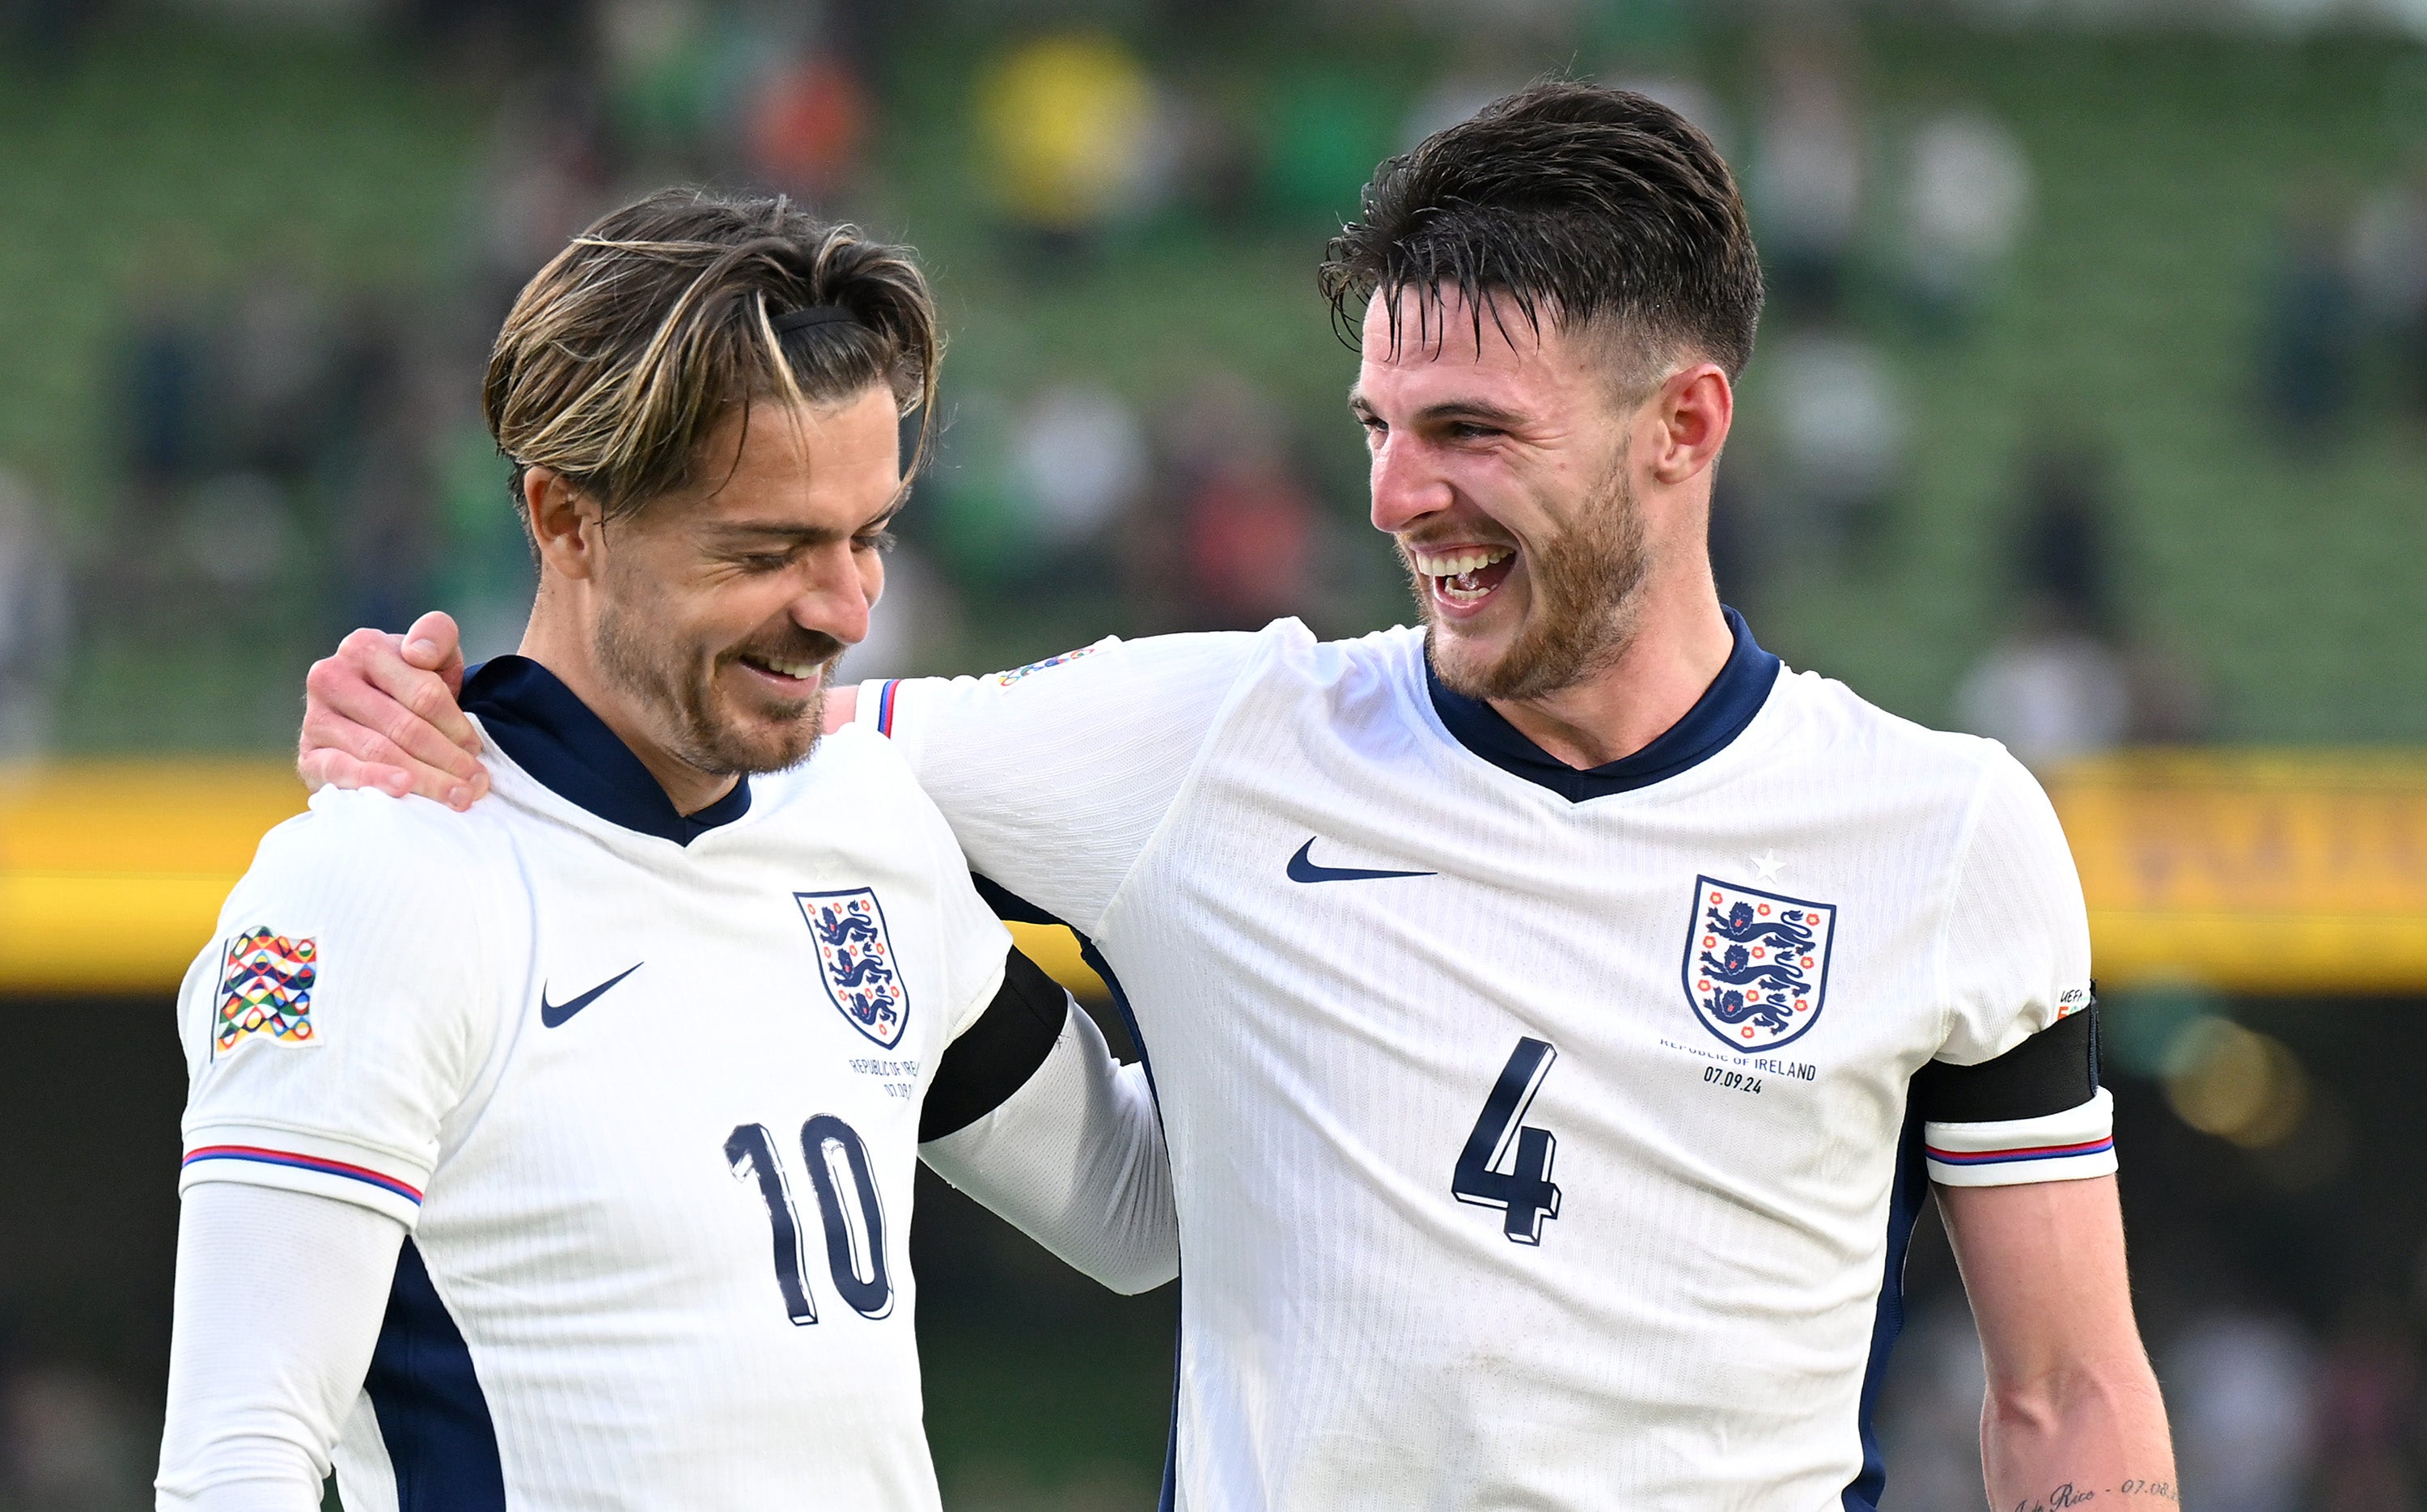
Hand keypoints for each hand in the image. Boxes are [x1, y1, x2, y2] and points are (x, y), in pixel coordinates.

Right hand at [298, 611, 488, 809]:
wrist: (376, 719)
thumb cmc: (414, 685)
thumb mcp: (436, 655)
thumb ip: (438, 636)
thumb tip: (417, 654)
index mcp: (363, 647)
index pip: (424, 694)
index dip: (457, 726)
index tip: (477, 750)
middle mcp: (331, 677)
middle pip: (404, 727)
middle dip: (447, 759)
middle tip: (476, 784)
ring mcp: (315, 718)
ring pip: (380, 752)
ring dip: (426, 779)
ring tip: (458, 797)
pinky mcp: (308, 755)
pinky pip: (341, 771)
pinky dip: (374, 781)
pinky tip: (403, 789)